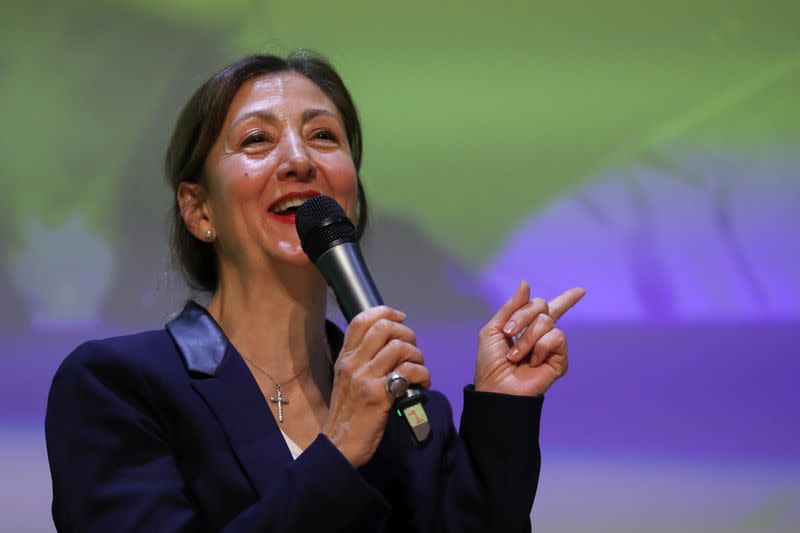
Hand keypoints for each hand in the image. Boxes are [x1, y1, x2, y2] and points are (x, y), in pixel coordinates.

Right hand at [322, 306, 429, 466]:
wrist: (339, 446)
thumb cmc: (347, 415)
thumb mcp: (347, 381)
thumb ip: (363, 362)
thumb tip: (389, 346)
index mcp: (345, 357)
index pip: (362, 320)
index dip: (386, 312)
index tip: (402, 318)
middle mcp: (353, 363)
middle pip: (384, 328)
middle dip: (407, 334)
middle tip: (413, 351)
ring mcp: (365, 377)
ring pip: (399, 347)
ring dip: (417, 356)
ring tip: (419, 370)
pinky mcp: (379, 395)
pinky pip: (408, 372)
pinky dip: (423, 375)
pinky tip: (422, 385)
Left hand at [474, 281, 584, 395]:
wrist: (496, 388)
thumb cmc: (491, 363)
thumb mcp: (494, 329)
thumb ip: (511, 307)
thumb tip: (526, 283)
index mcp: (527, 327)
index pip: (549, 309)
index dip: (566, 299)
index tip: (581, 291)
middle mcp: (542, 335)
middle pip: (542, 306)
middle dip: (522, 316)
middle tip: (509, 332)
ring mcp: (551, 347)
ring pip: (547, 321)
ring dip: (527, 337)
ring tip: (516, 356)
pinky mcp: (560, 360)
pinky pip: (556, 338)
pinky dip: (540, 347)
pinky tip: (532, 362)